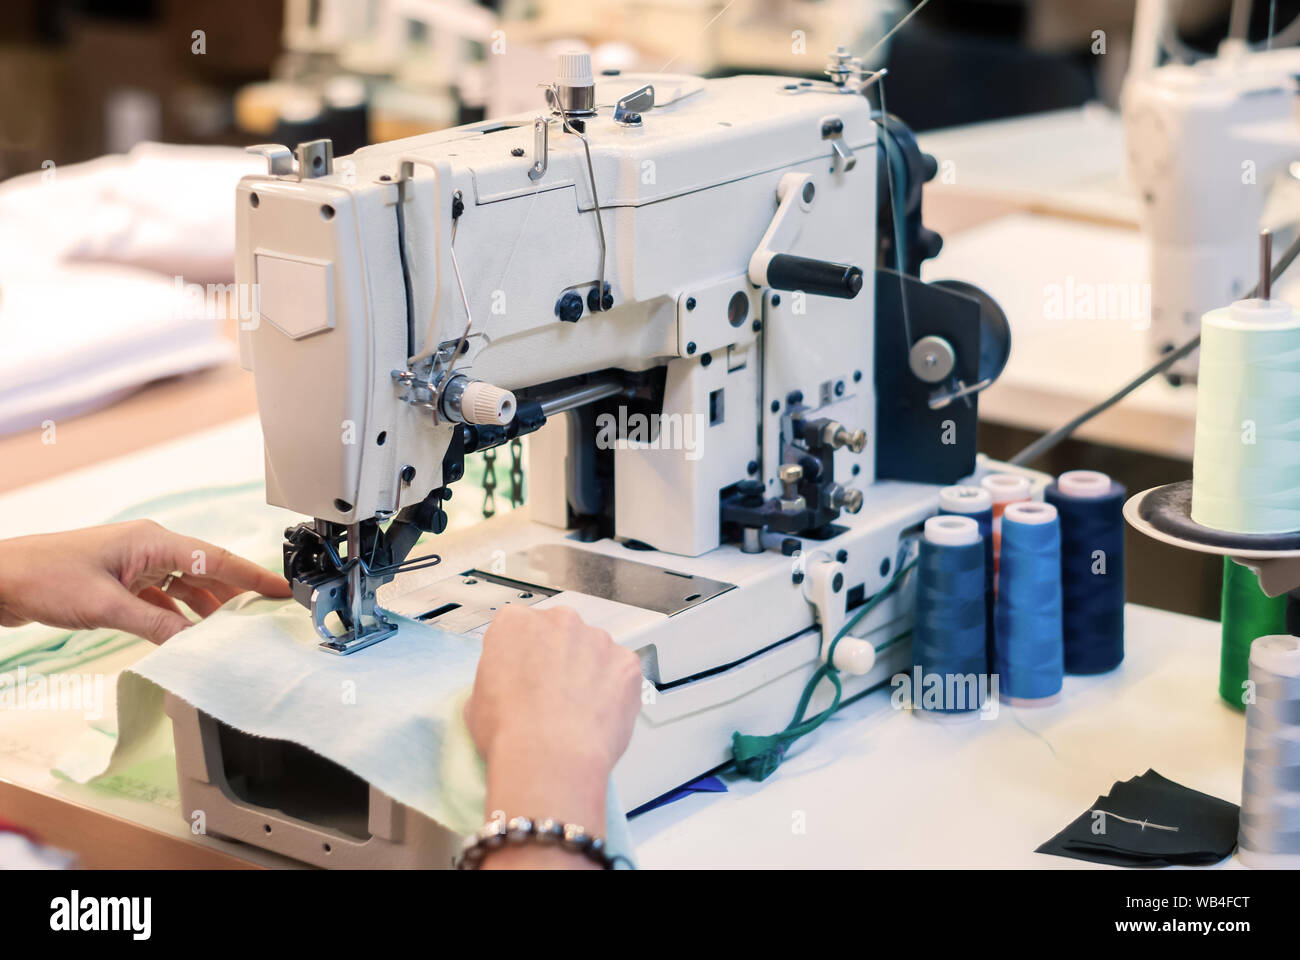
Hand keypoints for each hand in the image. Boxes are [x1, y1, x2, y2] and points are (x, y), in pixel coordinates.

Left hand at [0, 519, 290, 643]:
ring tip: (231, 630)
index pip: (216, 558)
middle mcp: (149, 548)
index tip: (281, 589)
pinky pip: (163, 596)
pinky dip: (179, 614)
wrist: (0, 579)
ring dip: (206, 607)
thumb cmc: (43, 577)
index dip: (252, 576)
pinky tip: (188, 632)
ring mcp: (135, 564)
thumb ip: (156, 624)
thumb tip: (195, 642)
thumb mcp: (106, 606)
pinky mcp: (121, 581)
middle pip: (207, 570)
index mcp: (152, 542)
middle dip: (237, 592)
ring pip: (186, 584)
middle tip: (265, 613)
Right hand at [464, 605, 642, 868]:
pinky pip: (621, 672)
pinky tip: (600, 717)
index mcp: (515, 623)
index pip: (519, 630)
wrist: (551, 760)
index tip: (525, 680)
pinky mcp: (628, 663)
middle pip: (560, 634)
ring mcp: (598, 639)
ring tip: (578, 713)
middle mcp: (559, 620)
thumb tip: (508, 691)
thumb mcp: (477, 703)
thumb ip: (498, 680)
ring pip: (594, 652)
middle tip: (553, 697)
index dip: (522, 659)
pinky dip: (615, 691)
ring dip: (588, 674)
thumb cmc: (509, 734)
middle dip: (558, 659)